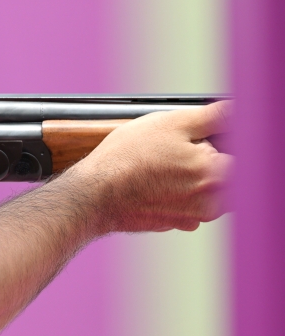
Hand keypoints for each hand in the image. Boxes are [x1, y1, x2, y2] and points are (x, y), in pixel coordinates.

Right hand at [69, 101, 231, 233]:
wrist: (95, 195)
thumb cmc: (126, 160)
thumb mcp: (169, 123)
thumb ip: (211, 117)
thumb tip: (234, 111)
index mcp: (217, 174)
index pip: (240, 154)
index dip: (221, 141)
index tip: (203, 138)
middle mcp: (211, 201)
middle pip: (227, 175)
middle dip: (209, 159)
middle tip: (179, 148)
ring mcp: (194, 216)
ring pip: (209, 191)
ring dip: (195, 177)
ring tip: (165, 164)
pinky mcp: (176, 224)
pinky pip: (190, 204)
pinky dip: (180, 193)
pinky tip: (157, 182)